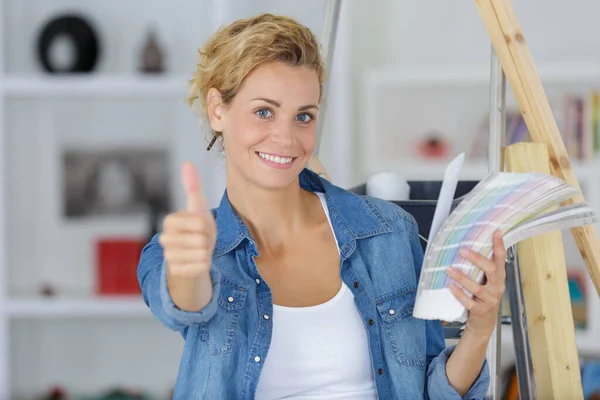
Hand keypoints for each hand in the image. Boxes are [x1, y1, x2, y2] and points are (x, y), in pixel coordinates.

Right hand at [159, 162, 215, 277]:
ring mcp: (169, 256)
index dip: (208, 226)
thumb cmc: (197, 229)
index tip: (202, 228)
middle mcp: (165, 238)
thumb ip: (192, 186)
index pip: (201, 223)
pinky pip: (201, 267)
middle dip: (208, 241)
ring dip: (206, 253)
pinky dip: (204, 265)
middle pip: (202, 239)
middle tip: (201, 240)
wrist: (194, 255)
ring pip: (202, 254)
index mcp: (170, 221)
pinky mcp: (176, 272)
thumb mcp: (198, 206)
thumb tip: (187, 163)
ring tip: (199, 251)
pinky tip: (196, 262)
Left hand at [446, 230, 506, 338]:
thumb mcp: (487, 282)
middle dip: (477, 259)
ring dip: (462, 277)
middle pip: (490, 270)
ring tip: (449, 269)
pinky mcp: (480, 310)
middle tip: (463, 250)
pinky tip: (450, 286)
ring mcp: (490, 299)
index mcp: (499, 277)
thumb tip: (468, 247)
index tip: (495, 232)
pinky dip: (459, 293)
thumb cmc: (483, 297)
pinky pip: (468, 301)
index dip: (499, 245)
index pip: (501, 258)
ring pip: (477, 287)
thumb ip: (482, 268)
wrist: (484, 322)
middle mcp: (497, 287)